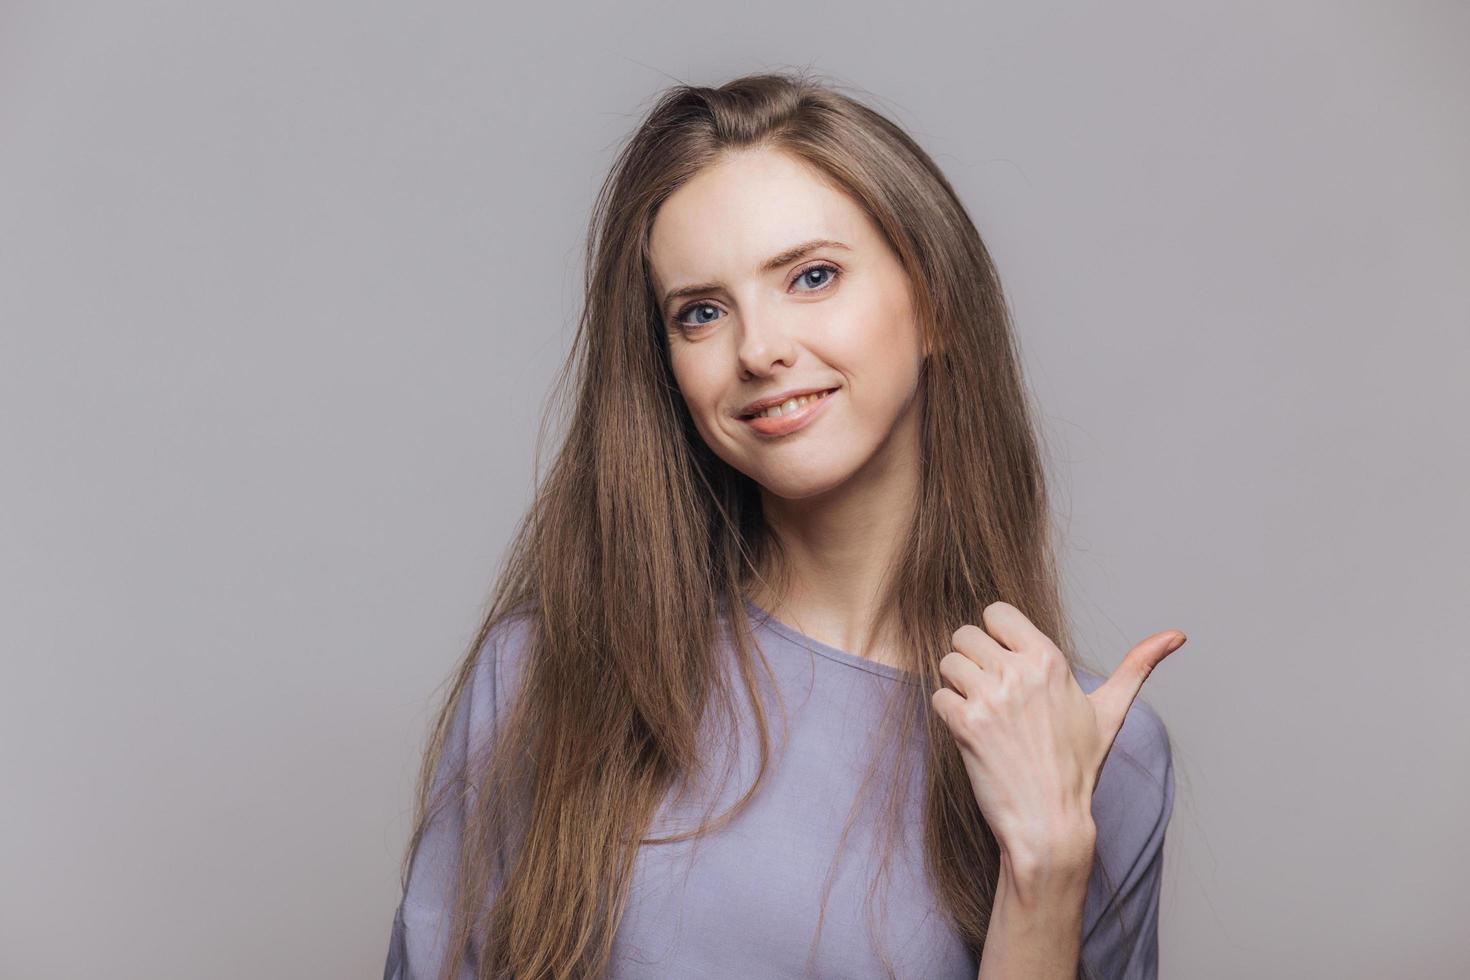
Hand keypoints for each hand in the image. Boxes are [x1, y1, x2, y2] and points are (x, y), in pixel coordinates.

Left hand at [930, 601, 1185, 868]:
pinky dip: (947, 712)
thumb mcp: (1110, 712)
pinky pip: (938, 696)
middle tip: (991, 691)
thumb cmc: (1078, 767)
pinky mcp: (965, 725)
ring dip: (957, 686)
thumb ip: (1137, 666)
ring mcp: (991, 698)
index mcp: (1049, 660)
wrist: (1050, 821)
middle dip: (971, 659)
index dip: (995, 634)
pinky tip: (972, 733)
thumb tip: (1176, 635)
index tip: (1006, 661)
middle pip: (965, 634)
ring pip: (947, 663)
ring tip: (982, 713)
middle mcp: (1019, 673)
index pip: (996, 611)